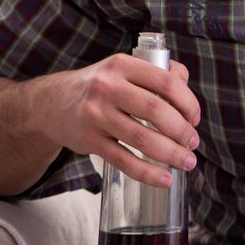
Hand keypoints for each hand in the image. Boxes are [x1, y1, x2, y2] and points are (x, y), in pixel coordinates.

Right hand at [28, 54, 199, 187]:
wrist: (49, 104)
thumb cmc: (98, 87)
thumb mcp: (123, 70)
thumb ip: (157, 73)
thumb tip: (186, 86)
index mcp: (122, 66)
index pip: (165, 82)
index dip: (188, 102)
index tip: (195, 118)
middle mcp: (107, 87)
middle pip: (156, 110)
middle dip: (182, 130)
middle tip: (193, 143)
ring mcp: (96, 115)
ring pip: (142, 138)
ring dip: (171, 153)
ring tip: (187, 162)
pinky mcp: (89, 140)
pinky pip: (123, 160)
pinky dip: (147, 172)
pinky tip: (164, 179)